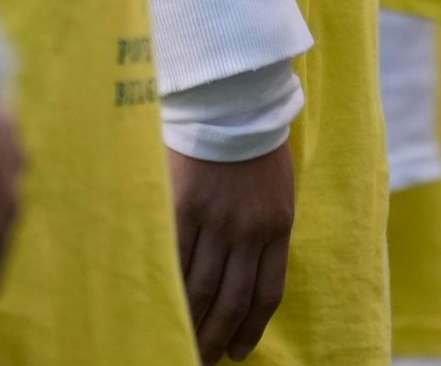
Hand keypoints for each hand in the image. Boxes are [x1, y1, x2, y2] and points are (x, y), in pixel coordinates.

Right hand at [169, 142, 298, 360]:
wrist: (232, 101)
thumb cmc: (254, 145)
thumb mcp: (275, 190)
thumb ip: (263, 230)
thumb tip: (244, 274)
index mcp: (277, 226)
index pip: (266, 293)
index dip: (251, 329)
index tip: (237, 352)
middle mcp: (249, 230)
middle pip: (232, 300)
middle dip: (216, 337)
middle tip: (203, 361)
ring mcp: (215, 220)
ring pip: (202, 286)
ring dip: (191, 320)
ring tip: (180, 343)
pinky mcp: (184, 206)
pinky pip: (176, 256)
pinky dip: (170, 285)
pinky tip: (163, 304)